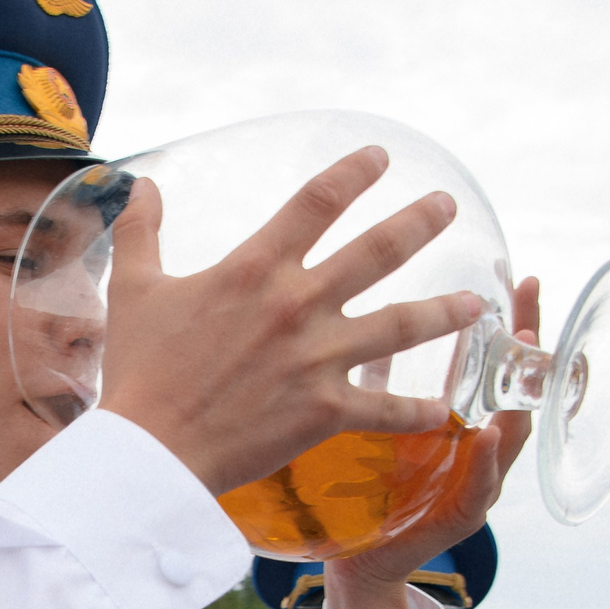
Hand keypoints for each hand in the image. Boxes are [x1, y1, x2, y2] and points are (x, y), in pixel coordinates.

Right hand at [96, 148, 486, 496]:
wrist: (151, 450)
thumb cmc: (140, 371)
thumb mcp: (134, 290)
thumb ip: (142, 232)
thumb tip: (142, 185)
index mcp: (255, 267)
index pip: (318, 201)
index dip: (354, 173)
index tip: (380, 158)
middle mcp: (298, 303)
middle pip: (378, 251)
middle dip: (420, 223)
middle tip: (447, 206)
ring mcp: (318, 357)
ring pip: (401, 326)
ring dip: (444, 311)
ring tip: (475, 303)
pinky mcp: (326, 410)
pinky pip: (386, 409)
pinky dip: (418, 411)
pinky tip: (443, 408)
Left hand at [322, 277, 539, 608]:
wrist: (360, 562)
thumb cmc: (371, 490)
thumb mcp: (373, 423)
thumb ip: (378, 383)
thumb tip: (366, 326)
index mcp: (460, 421)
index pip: (494, 364)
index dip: (509, 321)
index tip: (517, 276)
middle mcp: (478, 448)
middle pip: (518, 390)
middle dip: (530, 345)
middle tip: (531, 298)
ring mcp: (477, 483)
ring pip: (511, 434)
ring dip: (519, 391)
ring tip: (526, 351)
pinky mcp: (461, 517)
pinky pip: (480, 485)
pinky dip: (487, 458)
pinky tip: (490, 431)